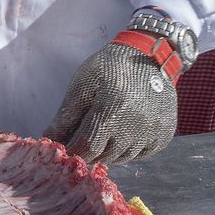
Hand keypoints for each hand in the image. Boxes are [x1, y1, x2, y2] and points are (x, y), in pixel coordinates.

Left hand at [47, 18, 193, 164]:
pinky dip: (128, 149)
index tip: (65, 150)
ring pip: (122, 158)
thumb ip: (66, 115)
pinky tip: (124, 132)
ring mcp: (153, 132)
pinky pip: (140, 155)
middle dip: (89, 152)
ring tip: (104, 132)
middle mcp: (135, 125)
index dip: (73, 152)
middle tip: (83, 139)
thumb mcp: (82, 83)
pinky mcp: (164, 135)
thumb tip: (49, 140)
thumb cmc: (109, 67)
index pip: (87, 147)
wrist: (149, 56)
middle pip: (104, 156)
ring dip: (108, 151)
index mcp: (112, 109)